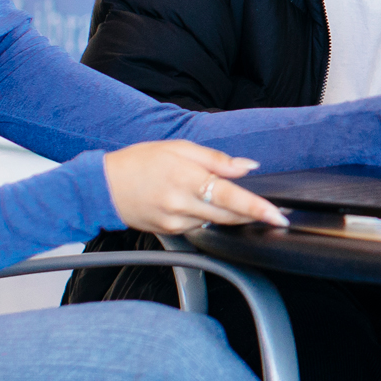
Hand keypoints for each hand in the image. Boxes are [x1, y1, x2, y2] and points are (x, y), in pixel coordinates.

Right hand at [102, 140, 286, 234]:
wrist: (103, 187)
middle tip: (273, 211)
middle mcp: (182, 204)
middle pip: (229, 216)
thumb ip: (216, 159)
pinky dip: (211, 219)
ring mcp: (175, 222)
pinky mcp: (170, 233)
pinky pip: (201, 228)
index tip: (278, 216)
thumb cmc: (139, 162)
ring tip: (239, 204)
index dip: (257, 208)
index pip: (230, 197)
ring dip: (234, 217)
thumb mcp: (179, 148)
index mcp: (186, 178)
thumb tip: (247, 166)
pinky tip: (203, 206)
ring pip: (217, 224)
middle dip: (254, 215)